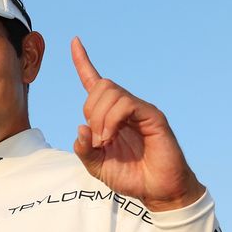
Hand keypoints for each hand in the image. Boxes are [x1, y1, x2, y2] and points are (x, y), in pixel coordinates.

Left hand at [70, 37, 204, 212]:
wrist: (156, 190)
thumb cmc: (130, 176)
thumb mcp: (97, 166)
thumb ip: (84, 149)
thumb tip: (81, 127)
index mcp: (110, 115)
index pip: (94, 81)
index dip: (83, 62)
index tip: (74, 41)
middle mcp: (125, 108)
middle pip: (100, 86)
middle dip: (90, 111)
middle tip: (97, 139)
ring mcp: (140, 109)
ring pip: (112, 92)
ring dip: (100, 118)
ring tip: (105, 142)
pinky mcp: (152, 116)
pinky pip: (126, 104)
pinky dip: (112, 120)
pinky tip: (112, 136)